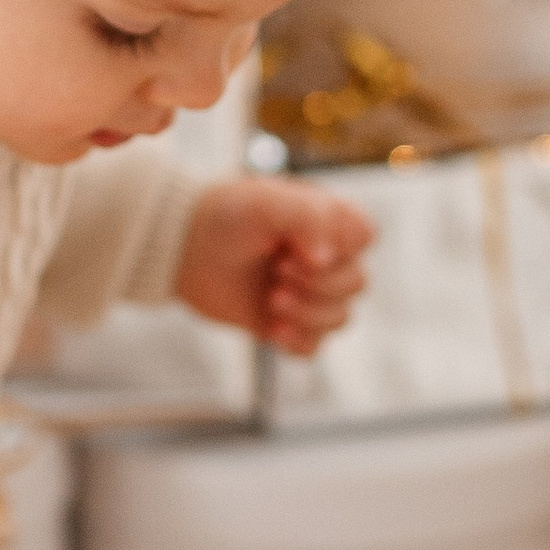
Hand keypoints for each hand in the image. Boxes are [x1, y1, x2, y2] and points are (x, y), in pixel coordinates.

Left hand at [175, 177, 373, 354]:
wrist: (183, 249)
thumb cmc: (226, 217)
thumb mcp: (265, 202)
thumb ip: (308, 218)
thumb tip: (328, 259)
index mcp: (328, 222)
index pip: (366, 237)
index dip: (343, 247)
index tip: (303, 245)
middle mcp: (324, 259)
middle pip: (357, 283)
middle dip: (320, 284)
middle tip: (278, 270)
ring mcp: (307, 294)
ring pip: (340, 319)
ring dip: (309, 313)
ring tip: (272, 298)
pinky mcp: (287, 324)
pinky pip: (313, 347)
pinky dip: (297, 342)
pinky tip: (272, 329)